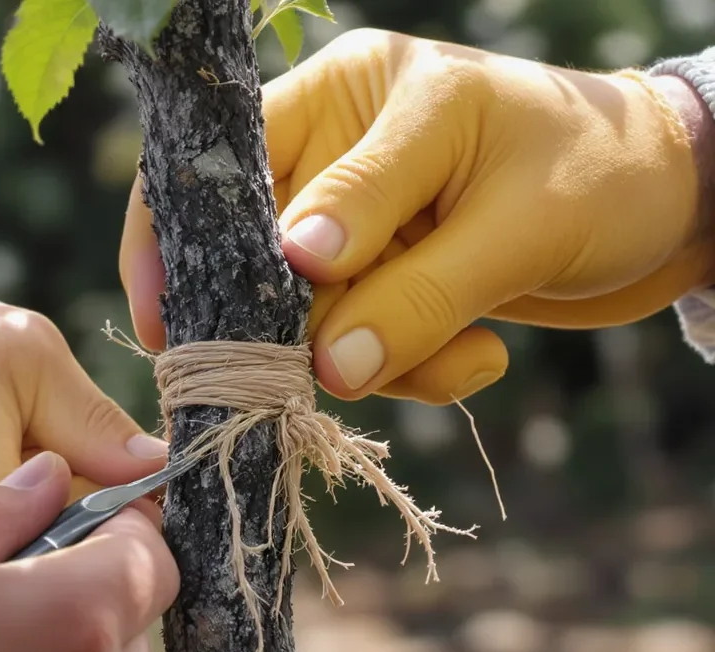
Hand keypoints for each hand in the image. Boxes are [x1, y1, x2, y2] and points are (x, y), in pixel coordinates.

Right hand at [0, 251, 168, 545]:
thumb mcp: (24, 357)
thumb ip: (93, 422)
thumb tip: (159, 467)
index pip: (99, 533)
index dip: (125, 505)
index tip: (127, 470)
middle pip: (58, 547)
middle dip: (75, 504)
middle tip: (43, 435)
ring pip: (16, 542)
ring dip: (27, 502)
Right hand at [120, 29, 714, 404]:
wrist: (663, 203)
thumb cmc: (603, 175)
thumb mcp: (516, 223)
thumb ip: (415, 292)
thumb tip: (322, 364)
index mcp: (349, 96)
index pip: (233, 169)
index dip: (183, 244)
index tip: (177, 327)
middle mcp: (337, 150)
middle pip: (262, 257)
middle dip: (316, 328)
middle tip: (372, 366)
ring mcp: (356, 220)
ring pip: (311, 314)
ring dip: (383, 357)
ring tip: (470, 351)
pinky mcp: (381, 276)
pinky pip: (356, 341)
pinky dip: (410, 368)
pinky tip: (479, 355)